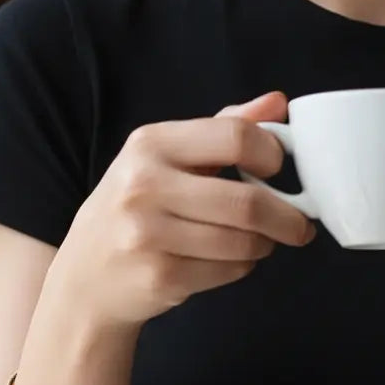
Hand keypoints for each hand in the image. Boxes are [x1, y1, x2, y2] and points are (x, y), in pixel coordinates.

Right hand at [39, 92, 314, 330]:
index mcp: (149, 146)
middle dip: (286, 216)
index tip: (280, 169)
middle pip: (246, 200)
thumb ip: (220, 130)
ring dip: (263, 245)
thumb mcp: (162, 160)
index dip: (272, 154)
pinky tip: (226, 262)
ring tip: (258, 242)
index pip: (235, 137)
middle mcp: (144, 188)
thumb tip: (277, 104)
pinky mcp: (161, 278)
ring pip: (242, 241)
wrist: (85, 279)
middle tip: (298, 225)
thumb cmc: (132, 212)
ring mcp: (150, 237)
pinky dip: (240, 268)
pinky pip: (227, 271)